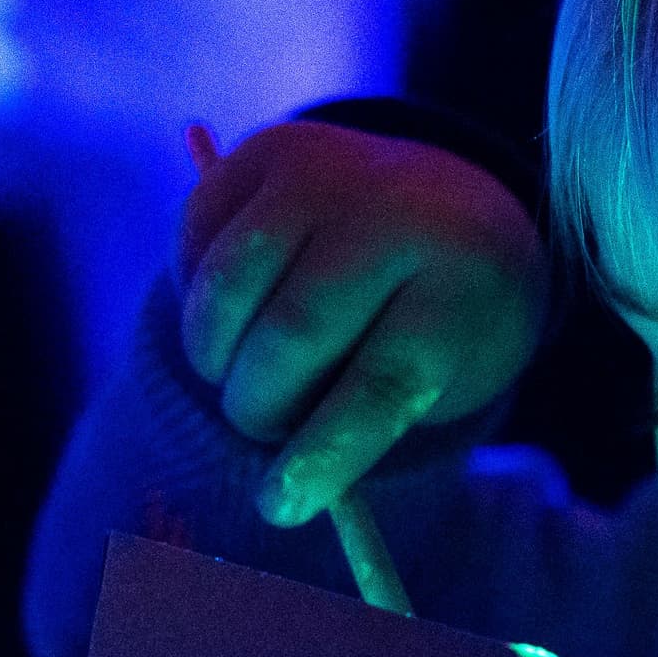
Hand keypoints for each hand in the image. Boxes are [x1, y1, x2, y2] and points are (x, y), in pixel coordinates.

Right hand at [174, 116, 544, 525]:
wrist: (451, 209)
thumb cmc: (439, 322)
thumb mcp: (441, 380)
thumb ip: (365, 432)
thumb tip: (279, 501)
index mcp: (462, 275)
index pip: (386, 378)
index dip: (328, 450)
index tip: (280, 506)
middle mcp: (395, 207)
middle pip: (293, 334)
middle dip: (260, 406)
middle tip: (264, 425)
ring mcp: (326, 166)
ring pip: (227, 288)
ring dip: (218, 355)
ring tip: (252, 370)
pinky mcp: (267, 149)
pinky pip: (195, 241)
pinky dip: (200, 297)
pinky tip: (241, 307)